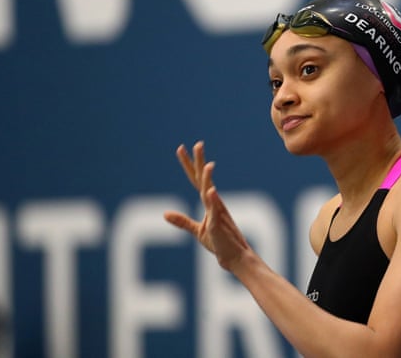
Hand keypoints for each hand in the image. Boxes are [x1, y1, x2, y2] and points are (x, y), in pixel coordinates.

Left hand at [163, 141, 249, 269]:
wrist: (234, 258)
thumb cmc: (219, 243)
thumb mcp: (197, 230)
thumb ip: (182, 221)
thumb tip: (165, 213)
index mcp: (209, 203)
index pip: (196, 179)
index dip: (189, 165)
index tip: (181, 148)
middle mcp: (214, 203)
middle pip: (204, 179)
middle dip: (200, 162)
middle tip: (198, 144)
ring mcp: (217, 213)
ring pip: (210, 191)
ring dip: (209, 178)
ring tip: (208, 164)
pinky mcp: (219, 225)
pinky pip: (215, 211)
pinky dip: (213, 200)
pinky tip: (210, 190)